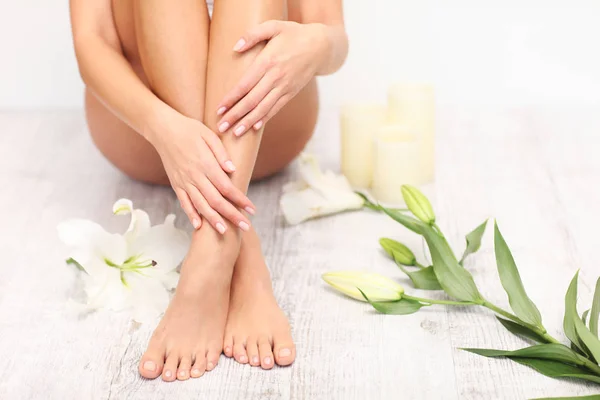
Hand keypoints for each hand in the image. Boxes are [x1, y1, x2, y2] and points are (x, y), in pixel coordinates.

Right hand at [152, 113, 254, 233]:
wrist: (162, 129)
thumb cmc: (189, 129)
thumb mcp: (208, 135)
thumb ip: (221, 153)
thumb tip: (232, 170)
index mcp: (206, 164)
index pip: (226, 187)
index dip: (240, 200)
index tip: (252, 210)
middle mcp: (194, 176)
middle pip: (216, 201)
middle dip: (232, 215)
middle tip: (246, 226)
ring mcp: (184, 181)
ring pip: (200, 205)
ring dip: (213, 220)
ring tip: (225, 232)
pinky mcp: (176, 184)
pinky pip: (184, 202)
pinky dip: (191, 214)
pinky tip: (199, 226)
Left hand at [215, 21, 326, 135]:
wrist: (321, 46)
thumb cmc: (294, 34)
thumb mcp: (274, 26)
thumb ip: (253, 34)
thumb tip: (235, 47)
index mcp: (268, 61)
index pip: (245, 84)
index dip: (231, 98)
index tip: (219, 108)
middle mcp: (276, 77)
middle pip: (252, 101)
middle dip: (235, 115)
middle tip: (221, 127)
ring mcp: (285, 87)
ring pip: (263, 108)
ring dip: (248, 122)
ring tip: (235, 133)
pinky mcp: (291, 93)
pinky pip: (276, 108)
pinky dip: (265, 118)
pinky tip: (254, 128)